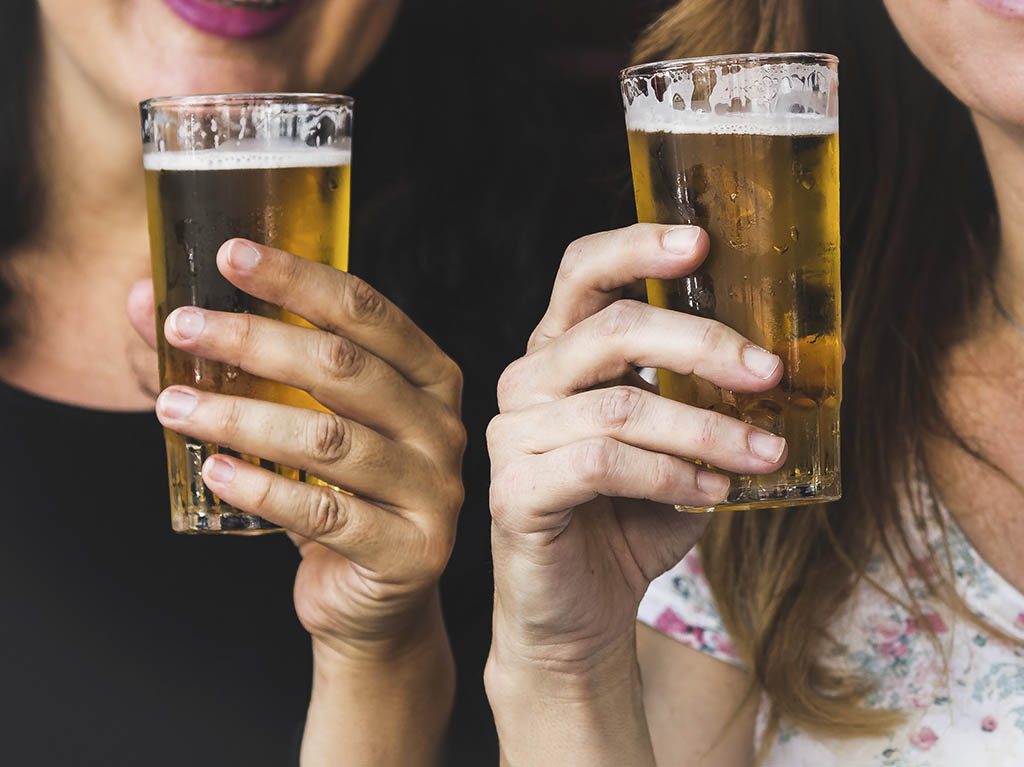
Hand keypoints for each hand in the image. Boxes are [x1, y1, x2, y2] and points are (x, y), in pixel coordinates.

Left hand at [128, 239, 464, 657]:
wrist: (375, 597)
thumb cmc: (338, 492)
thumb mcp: (304, 418)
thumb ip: (242, 362)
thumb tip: (142, 302)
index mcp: (430, 377)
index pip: (366, 311)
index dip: (297, 279)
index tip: (229, 256)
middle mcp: (441, 427)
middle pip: (344, 368)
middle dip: (253, 340)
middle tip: (181, 328)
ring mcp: (433, 491)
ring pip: (330, 440)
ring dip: (241, 416)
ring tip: (173, 407)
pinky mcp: (409, 550)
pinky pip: (324, 513)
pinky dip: (262, 488)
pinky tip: (211, 471)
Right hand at [486, 224, 786, 680]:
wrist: (581, 613)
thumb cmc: (630, 519)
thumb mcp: (677, 443)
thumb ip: (705, 398)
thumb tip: (782, 363)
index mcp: (561, 352)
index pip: (583, 273)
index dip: (636, 247)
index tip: (702, 242)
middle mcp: (528, 381)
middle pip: (611, 329)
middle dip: (702, 344)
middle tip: (769, 372)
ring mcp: (513, 434)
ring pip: (621, 405)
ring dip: (707, 428)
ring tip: (766, 452)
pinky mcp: (516, 489)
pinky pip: (604, 464)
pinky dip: (671, 474)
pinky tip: (714, 491)